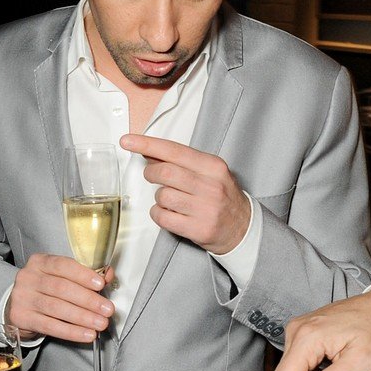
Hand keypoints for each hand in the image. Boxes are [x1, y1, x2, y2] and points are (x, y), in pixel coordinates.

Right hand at [6, 253, 115, 342]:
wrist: (19, 307)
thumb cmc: (45, 290)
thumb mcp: (61, 277)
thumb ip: (84, 275)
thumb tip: (108, 275)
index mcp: (40, 262)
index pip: (63, 265)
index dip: (83, 275)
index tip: (101, 284)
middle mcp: (29, 277)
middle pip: (62, 288)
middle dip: (88, 300)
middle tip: (107, 309)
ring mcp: (23, 298)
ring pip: (57, 308)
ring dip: (83, 317)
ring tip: (100, 323)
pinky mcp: (22, 317)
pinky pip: (50, 326)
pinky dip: (72, 331)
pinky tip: (87, 334)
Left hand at [122, 133, 250, 255]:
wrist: (243, 228)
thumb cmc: (222, 197)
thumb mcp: (209, 172)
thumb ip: (181, 161)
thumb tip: (149, 151)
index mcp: (213, 167)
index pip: (174, 150)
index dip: (147, 144)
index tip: (127, 141)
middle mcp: (211, 186)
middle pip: (164, 172)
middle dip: (150, 173)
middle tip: (152, 175)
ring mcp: (205, 209)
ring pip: (162, 196)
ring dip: (158, 197)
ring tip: (170, 200)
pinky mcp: (198, 229)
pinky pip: (162, 217)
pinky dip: (158, 214)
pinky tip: (169, 213)